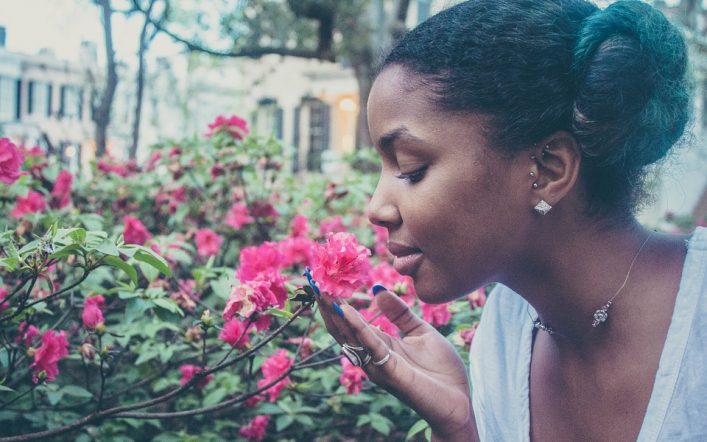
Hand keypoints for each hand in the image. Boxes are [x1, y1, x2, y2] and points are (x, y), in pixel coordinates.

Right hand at [318, 288, 477, 440]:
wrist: (459, 402)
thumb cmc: (441, 371)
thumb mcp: (420, 331)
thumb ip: (399, 312)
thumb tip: (377, 289)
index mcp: (379, 345)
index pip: (350, 322)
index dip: (336, 303)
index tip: (323, 282)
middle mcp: (372, 356)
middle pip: (342, 328)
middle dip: (327, 305)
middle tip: (313, 281)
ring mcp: (377, 365)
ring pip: (349, 336)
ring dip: (334, 313)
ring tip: (321, 291)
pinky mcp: (389, 371)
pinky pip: (370, 344)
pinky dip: (356, 326)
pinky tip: (345, 309)